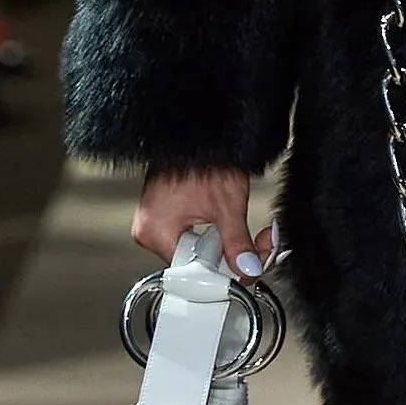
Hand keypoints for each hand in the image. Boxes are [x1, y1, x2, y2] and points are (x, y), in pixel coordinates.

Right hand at [132, 167, 263, 275]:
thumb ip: (238, 243)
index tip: (246, 271)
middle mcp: (149, 231)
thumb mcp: (227, 205)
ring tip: (241, 230)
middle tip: (256, 247)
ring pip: (197, 253)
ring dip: (225, 247)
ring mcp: (155, 223)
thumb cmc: (203, 157)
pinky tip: (226, 225)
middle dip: (230, 258)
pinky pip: (191, 238)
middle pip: (195, 264)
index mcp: (155, 232)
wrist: (197, 131)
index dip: (224, 273)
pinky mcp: (165, 216)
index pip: (191, 272)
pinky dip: (213, 236)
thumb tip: (246, 268)